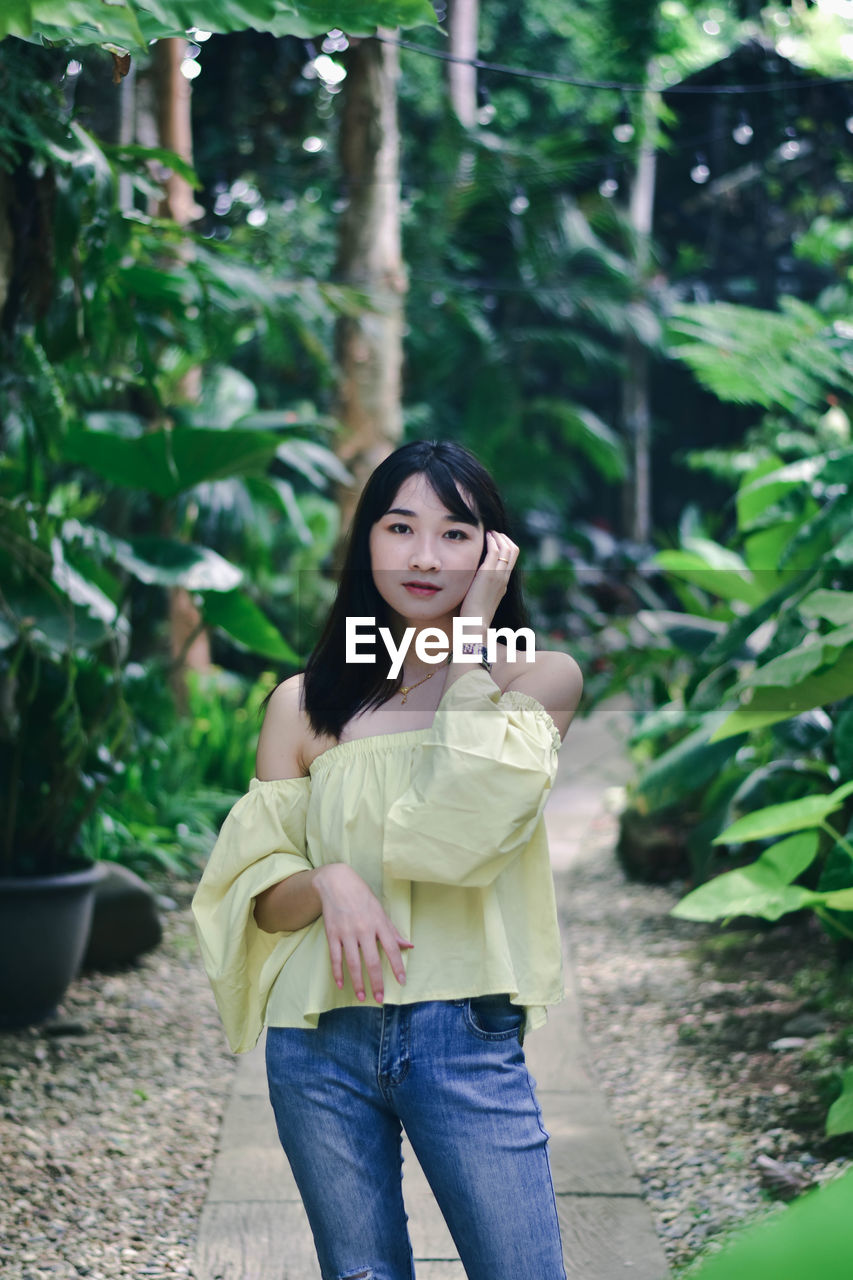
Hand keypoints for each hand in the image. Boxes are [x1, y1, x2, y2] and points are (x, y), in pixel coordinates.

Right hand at [312, 863, 412, 1003]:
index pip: (392, 948)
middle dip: (377, 982)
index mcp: (379, 923)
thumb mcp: (380, 910)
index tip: (401, 982)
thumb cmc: (362, 897)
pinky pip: (335, 957)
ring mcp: (347, 932)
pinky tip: (341, 984)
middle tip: (379, 999)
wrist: (336, 882)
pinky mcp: (332, 934)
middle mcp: (364, 929)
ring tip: (362, 996)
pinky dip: (337, 972)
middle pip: (372, 960)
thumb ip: (393, 930)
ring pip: (353, 963)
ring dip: (358, 982)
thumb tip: (409, 946)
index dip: (397, 966)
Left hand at [458, 531, 518, 631]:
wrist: (475, 623)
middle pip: (514, 551)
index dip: (507, 546)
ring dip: (498, 537)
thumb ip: (482, 587)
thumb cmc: (474, 615)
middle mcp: (504, 577)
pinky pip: (495, 551)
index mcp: (504, 583)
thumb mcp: (481, 598)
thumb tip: (475, 581)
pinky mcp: (488, 574)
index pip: (512, 559)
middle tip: (494, 533)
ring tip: (489, 532)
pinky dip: (492, 540)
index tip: (497, 540)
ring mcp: (498, 575)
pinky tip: (485, 536)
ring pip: (507, 548)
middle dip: (505, 538)